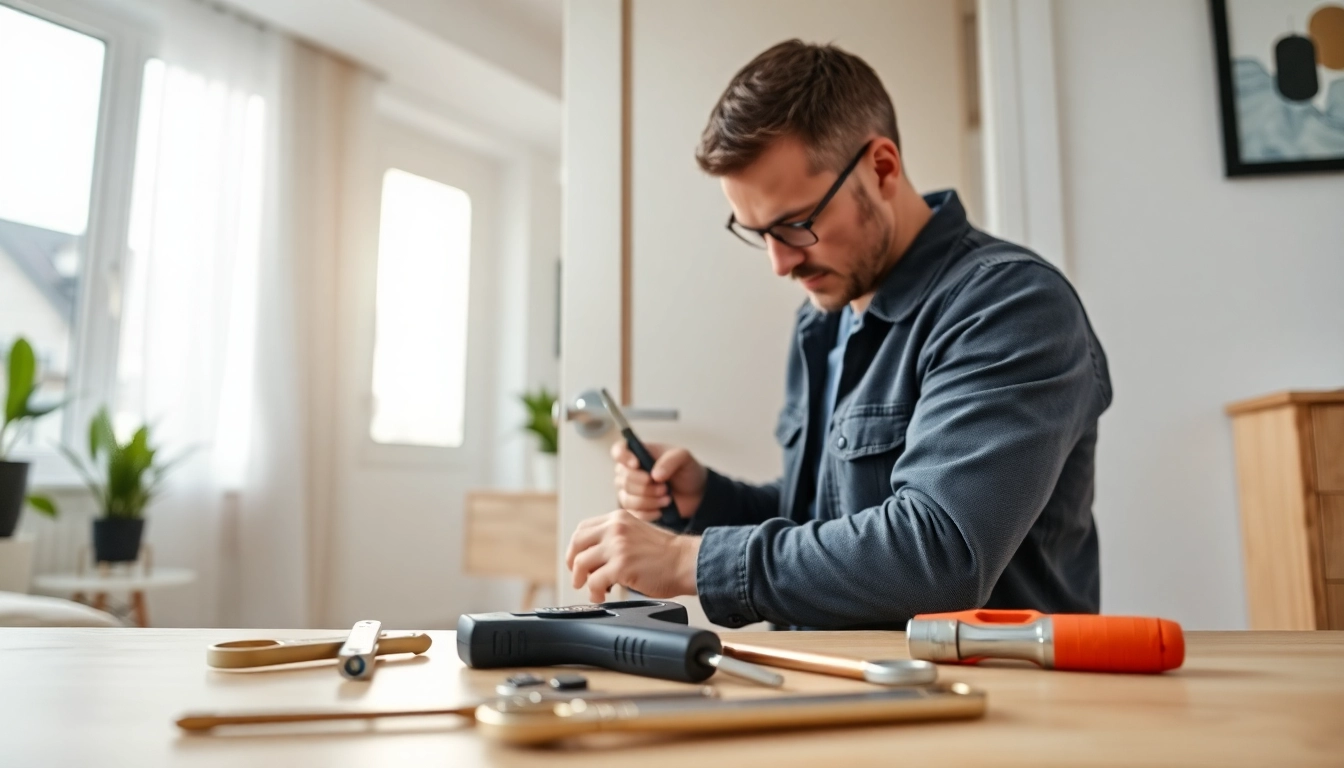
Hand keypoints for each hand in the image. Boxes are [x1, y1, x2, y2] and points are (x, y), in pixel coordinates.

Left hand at [566, 510, 700, 603]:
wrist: (687, 562)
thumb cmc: (667, 554)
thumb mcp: (637, 532)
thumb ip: (617, 538)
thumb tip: (595, 556)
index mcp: (618, 518)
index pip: (583, 529)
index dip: (576, 547)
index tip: (577, 560)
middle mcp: (615, 528)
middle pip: (577, 544)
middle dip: (573, 563)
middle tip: (578, 577)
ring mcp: (617, 547)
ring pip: (581, 564)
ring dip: (582, 580)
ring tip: (592, 590)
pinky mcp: (621, 566)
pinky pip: (595, 582)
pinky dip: (594, 592)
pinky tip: (602, 596)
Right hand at [611, 440, 706, 520]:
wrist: (695, 493)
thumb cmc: (686, 470)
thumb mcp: (684, 458)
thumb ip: (670, 460)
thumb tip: (654, 475)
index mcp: (639, 454)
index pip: (618, 451)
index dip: (622, 457)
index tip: (636, 464)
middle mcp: (629, 472)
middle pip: (622, 480)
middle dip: (645, 486)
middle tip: (665, 487)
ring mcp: (630, 491)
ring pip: (627, 499)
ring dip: (648, 501)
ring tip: (667, 498)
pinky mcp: (635, 509)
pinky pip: (633, 514)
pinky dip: (648, 513)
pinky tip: (661, 510)